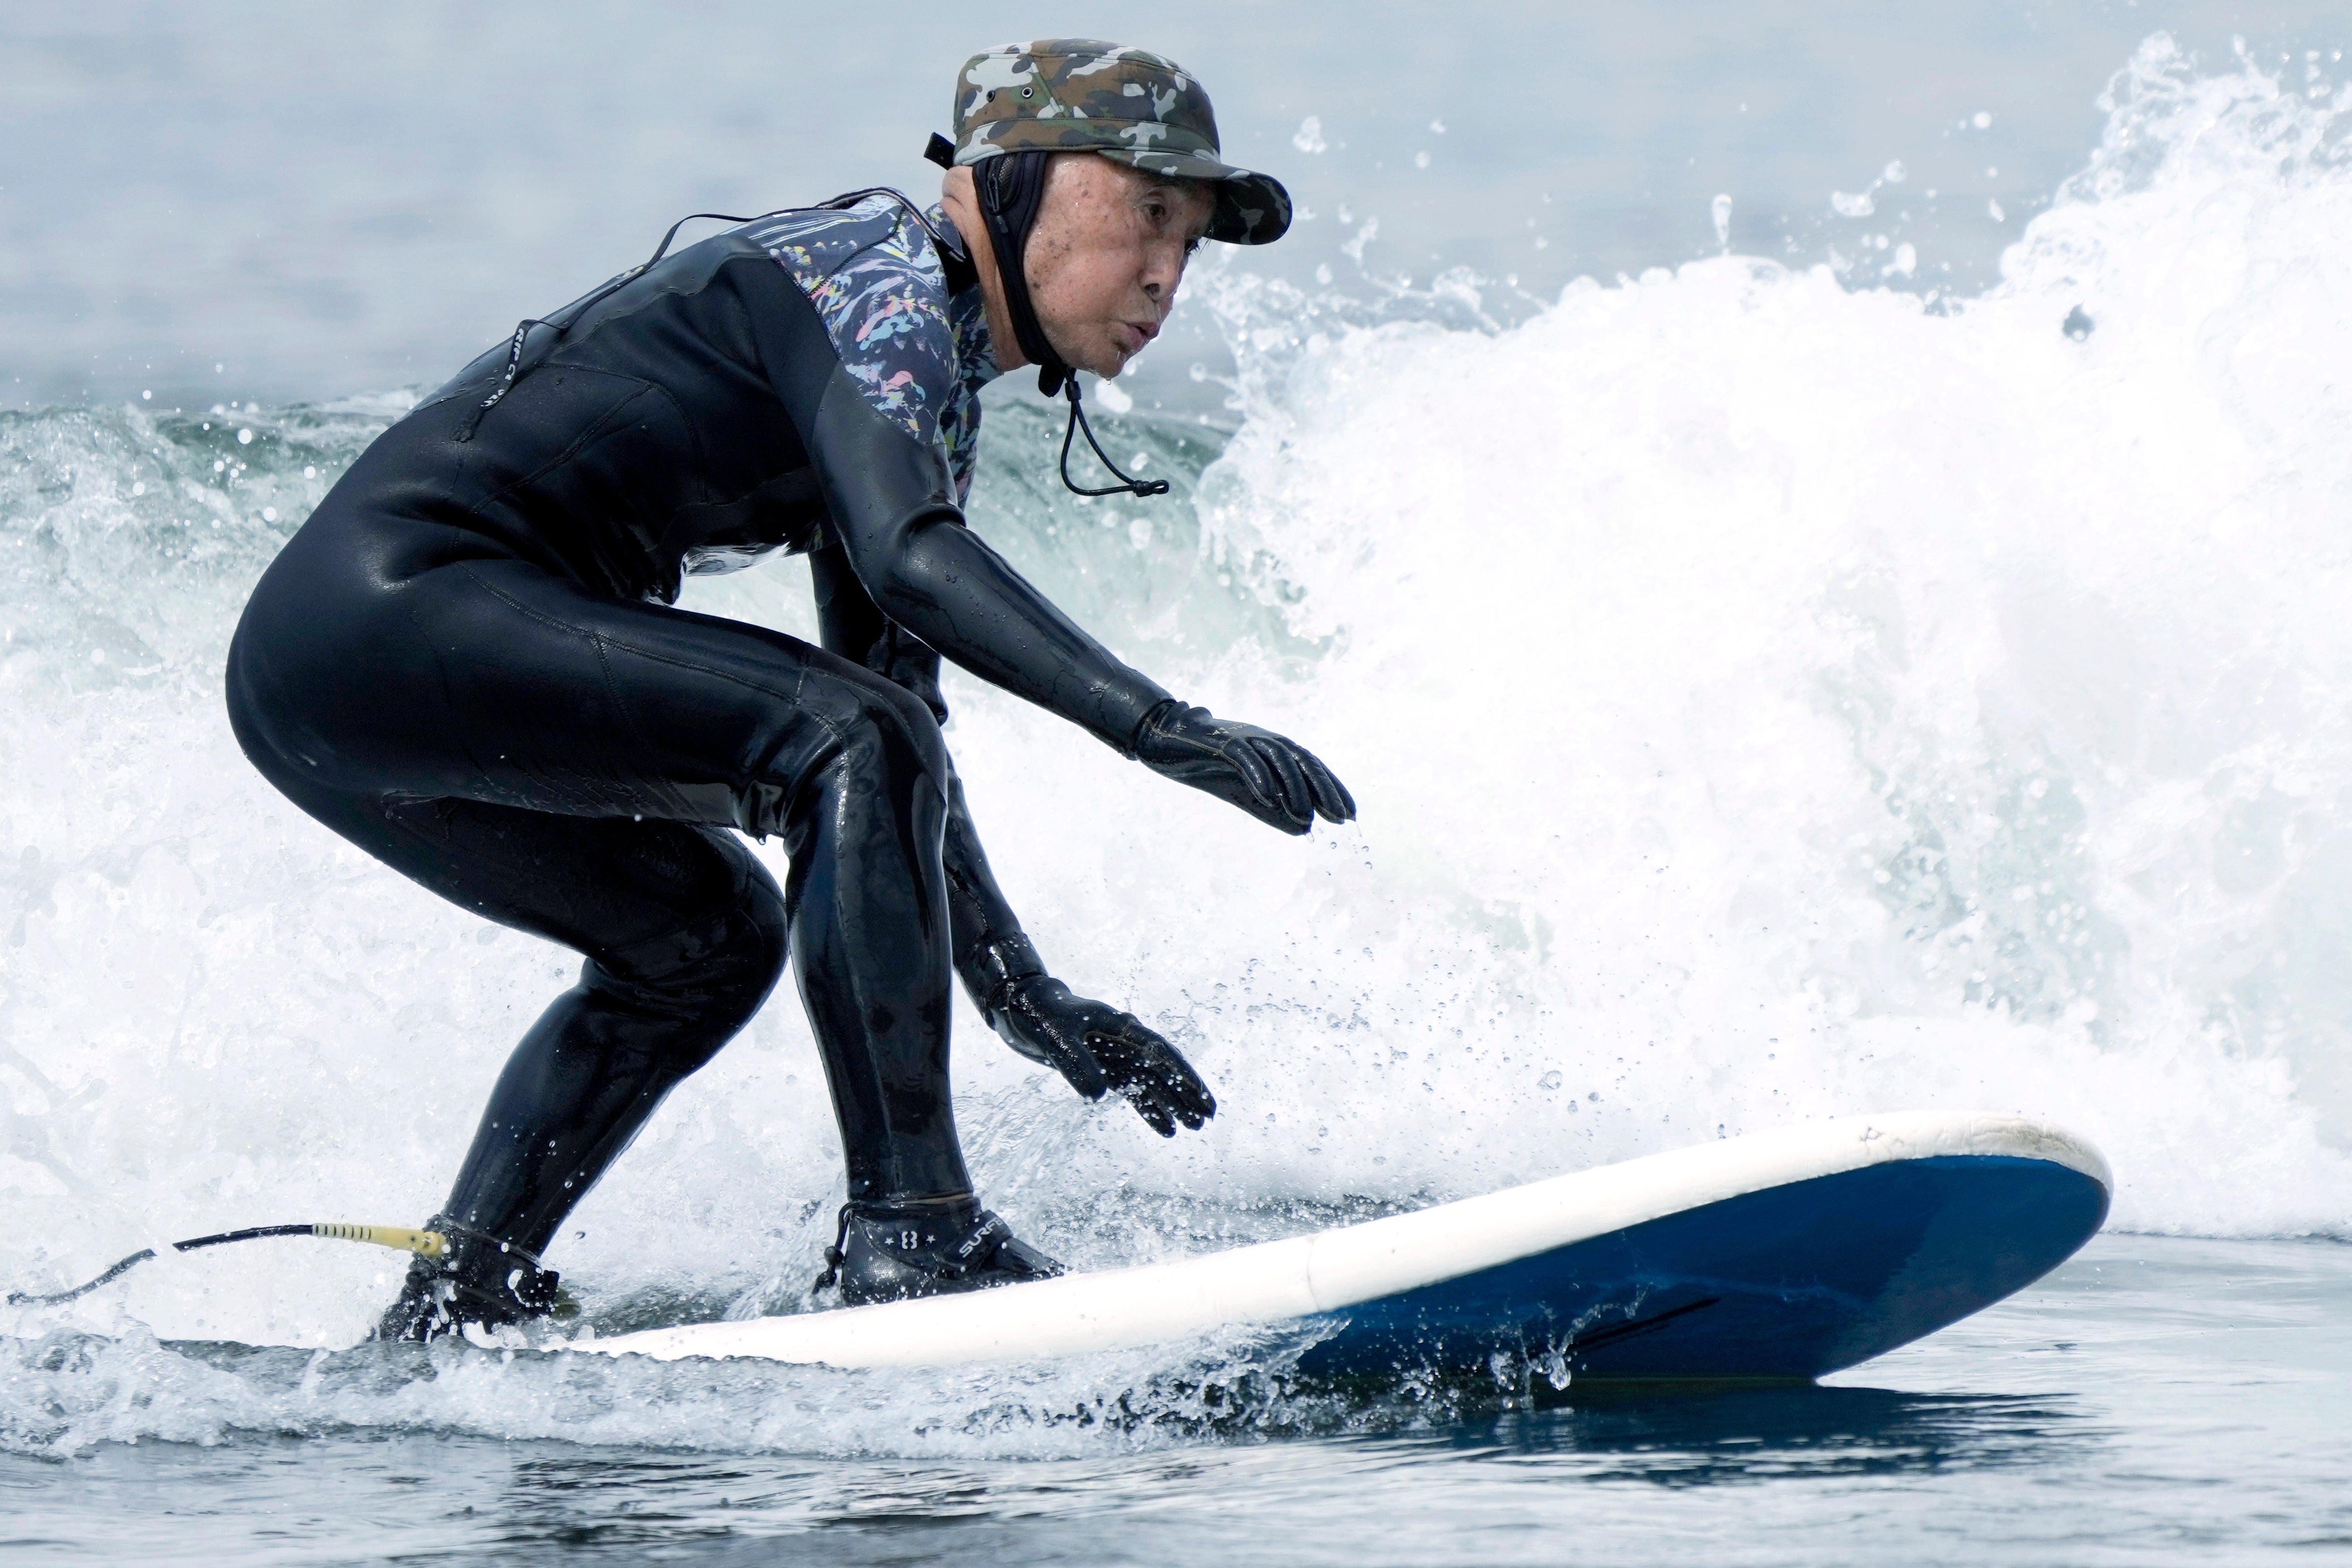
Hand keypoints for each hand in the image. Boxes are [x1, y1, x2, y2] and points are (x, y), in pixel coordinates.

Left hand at [989, 974, 1215, 1135]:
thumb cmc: (1039, 1013)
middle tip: (1208, 1117)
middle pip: (1163, 1070)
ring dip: (1171, 1104)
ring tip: (1193, 1127)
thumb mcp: (1056, 1038)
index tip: (1201, 1096)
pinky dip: (1147, 1109)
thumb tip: (1101, 1096)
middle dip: (1186, 1093)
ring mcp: (1114, 1055)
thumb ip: (1077, 1065)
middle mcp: (1123, 1041)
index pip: (1160, 1053)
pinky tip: (1164, 1128)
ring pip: (1150, 1083)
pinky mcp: (1102, 1067)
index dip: (1182, 1076)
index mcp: (1120, 1027)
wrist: (1019, 1006)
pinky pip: (1132, 1091)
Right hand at [1133, 701, 1355, 835]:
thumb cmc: (1207, 765)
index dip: (1331, 789)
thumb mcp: (1243, 793)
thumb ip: (1272, 810)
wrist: (1165, 738)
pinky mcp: (1220, 741)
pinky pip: (1244, 757)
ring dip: (1294, 788)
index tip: (1349, 815)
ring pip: (1278, 758)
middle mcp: (1264, 740)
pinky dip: (1258, 776)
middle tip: (1341, 818)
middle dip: (1324, 789)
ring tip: (1306, 817)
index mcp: (1272, 750)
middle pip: (1303, 761)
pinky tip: (1268, 798)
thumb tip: (1305, 830)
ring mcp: (1244, 738)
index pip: (1310, 767)